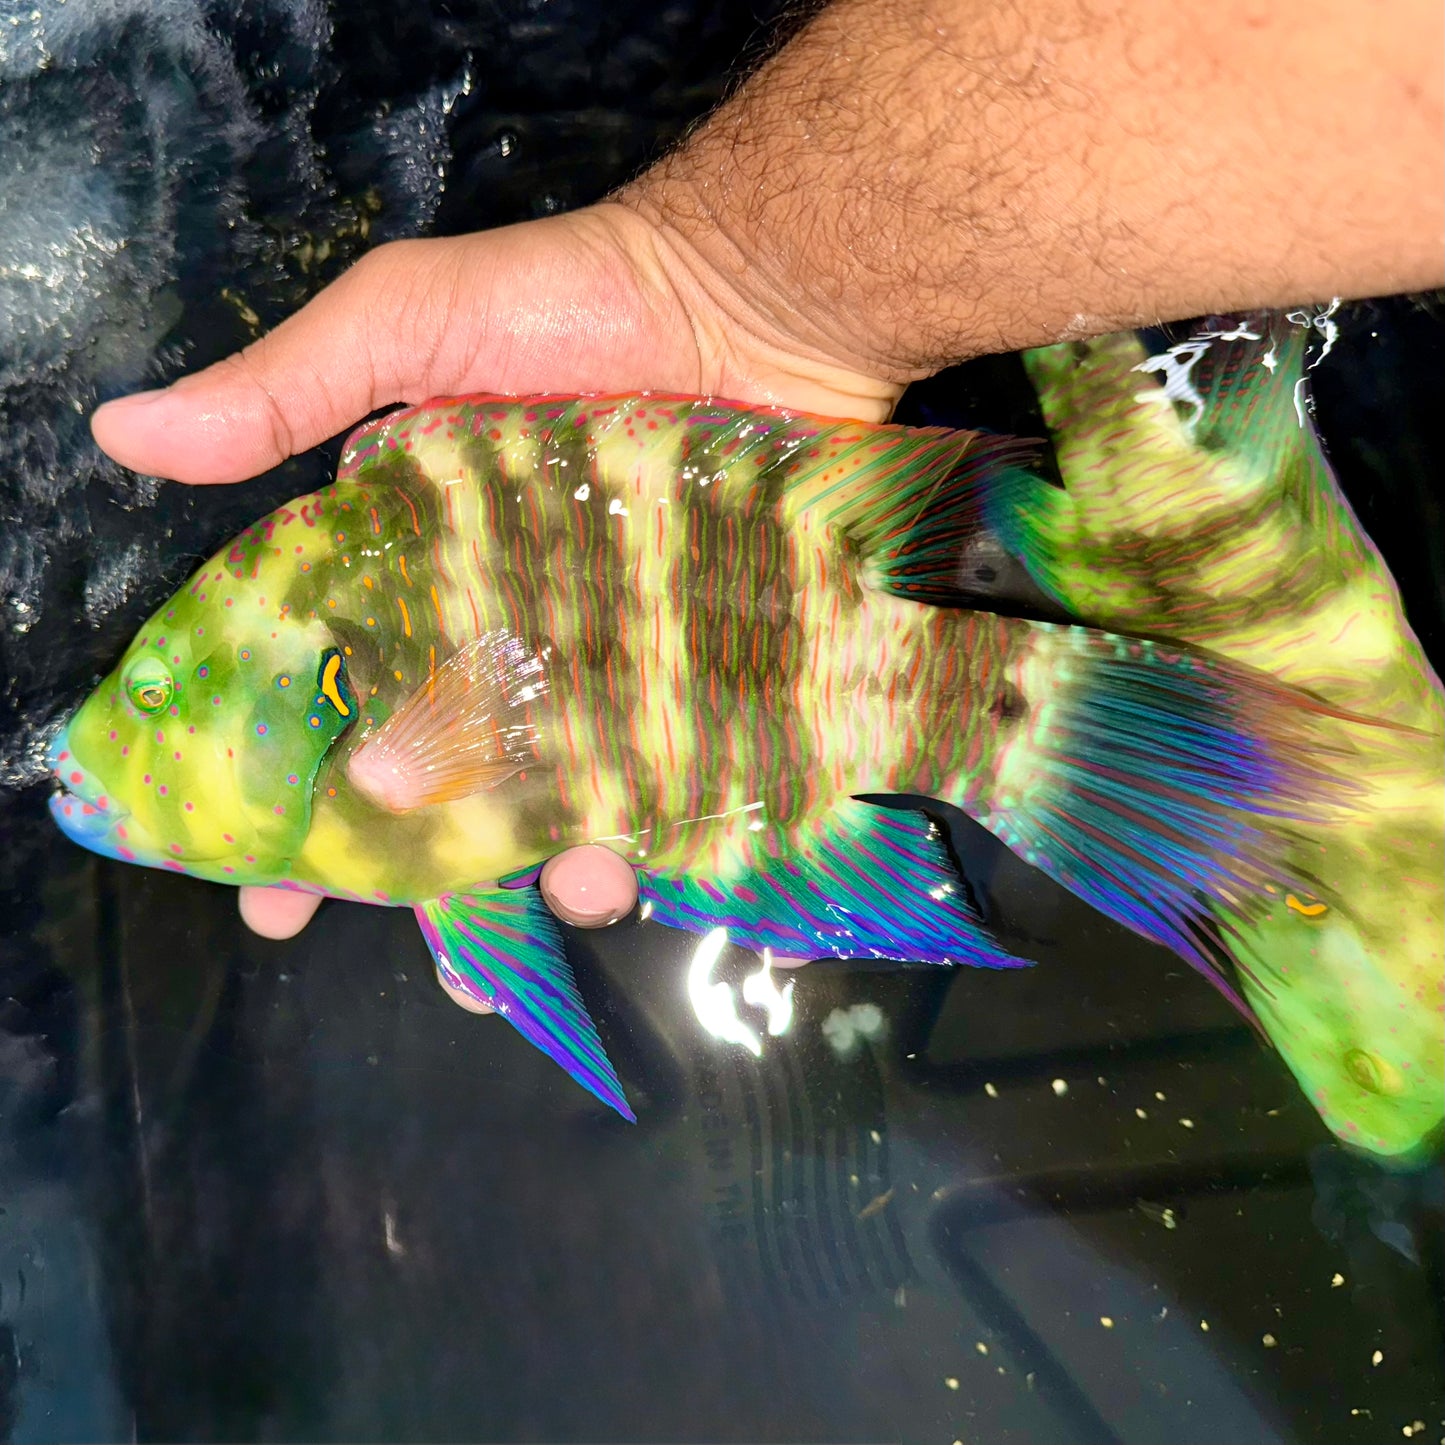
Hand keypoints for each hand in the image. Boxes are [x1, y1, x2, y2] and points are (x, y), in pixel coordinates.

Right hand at [91, 206, 867, 1002]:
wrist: (748, 295)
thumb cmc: (573, 302)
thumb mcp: (409, 326)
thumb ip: (286, 392)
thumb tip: (129, 431)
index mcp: (412, 580)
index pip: (334, 706)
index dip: (292, 802)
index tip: (261, 889)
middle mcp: (502, 640)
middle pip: (451, 786)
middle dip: (423, 881)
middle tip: (424, 961)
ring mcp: (604, 664)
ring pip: (565, 803)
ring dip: (555, 870)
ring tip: (562, 894)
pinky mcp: (696, 669)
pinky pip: (673, 775)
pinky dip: (661, 829)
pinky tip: (647, 862)